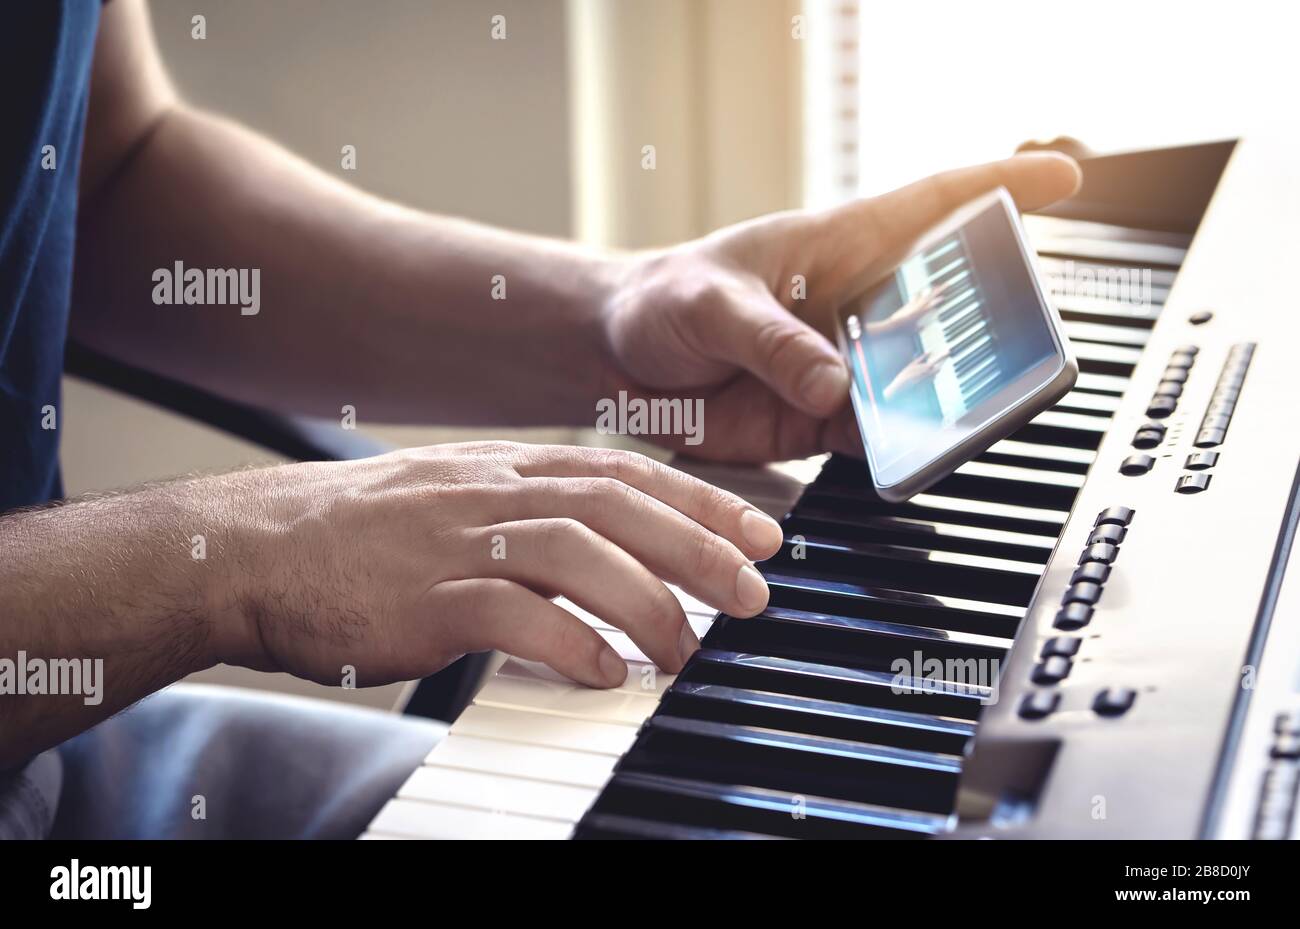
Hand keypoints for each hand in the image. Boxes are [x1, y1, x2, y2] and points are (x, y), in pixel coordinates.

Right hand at [211, 442, 783, 688]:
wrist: (254, 550)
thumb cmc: (358, 534)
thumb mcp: (453, 498)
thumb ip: (526, 513)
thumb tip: (603, 547)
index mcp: (502, 466)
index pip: (623, 472)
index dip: (700, 499)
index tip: (758, 530)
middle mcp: (490, 492)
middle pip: (616, 506)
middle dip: (697, 546)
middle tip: (753, 590)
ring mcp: (457, 541)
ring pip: (576, 552)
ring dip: (647, 602)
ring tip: (687, 650)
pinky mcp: (424, 598)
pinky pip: (511, 615)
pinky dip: (570, 644)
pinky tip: (605, 673)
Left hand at [600, 153, 1080, 461]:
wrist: (615, 360)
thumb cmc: (661, 300)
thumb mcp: (710, 306)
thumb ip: (769, 342)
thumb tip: (833, 383)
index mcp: (836, 246)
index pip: (931, 206)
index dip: (1000, 187)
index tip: (1065, 178)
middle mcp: (854, 305)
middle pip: (945, 306)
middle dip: (993, 321)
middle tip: (1027, 339)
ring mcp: (842, 366)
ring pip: (920, 382)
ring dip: (949, 400)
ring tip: (977, 413)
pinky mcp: (820, 420)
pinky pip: (877, 438)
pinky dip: (899, 450)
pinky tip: (914, 457)